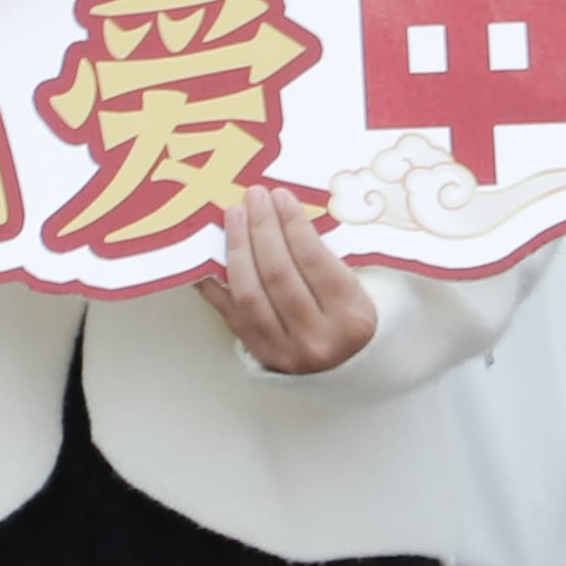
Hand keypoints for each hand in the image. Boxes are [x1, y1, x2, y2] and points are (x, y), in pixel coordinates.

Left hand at [195, 188, 381, 375]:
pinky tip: (208, 253)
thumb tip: (280, 209)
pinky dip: (215, 280)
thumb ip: (324, 256)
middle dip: (262, 228)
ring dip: (238, 247)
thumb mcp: (357, 288)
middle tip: (254, 196)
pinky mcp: (260, 354)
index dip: (292, 224)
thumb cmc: (352, 318)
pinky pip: (229, 312)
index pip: (313, 260)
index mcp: (352, 317)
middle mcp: (318, 338)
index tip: (280, 195)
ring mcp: (285, 351)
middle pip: (277, 273)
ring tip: (235, 215)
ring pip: (249, 292)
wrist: (346, 371)